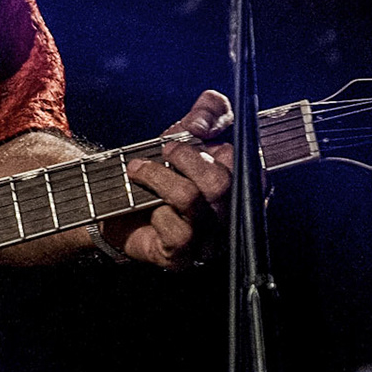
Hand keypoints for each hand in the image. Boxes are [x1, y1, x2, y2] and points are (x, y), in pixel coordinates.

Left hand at [103, 89, 234, 269]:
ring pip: (192, 199)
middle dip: (186, 156)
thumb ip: (207, 114)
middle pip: (221, 182)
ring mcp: (210, 239)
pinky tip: (144, 205)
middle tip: (165, 150)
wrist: (120, 210)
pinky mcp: (183, 256)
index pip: (252, 160)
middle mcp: (233, 215)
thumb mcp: (184, 135)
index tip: (197, 126)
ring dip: (158, 176)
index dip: (224, 136)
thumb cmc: (162, 174)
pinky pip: (177, 231)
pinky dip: (155, 210)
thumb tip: (206, 114)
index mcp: (242, 184)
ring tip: (138, 169)